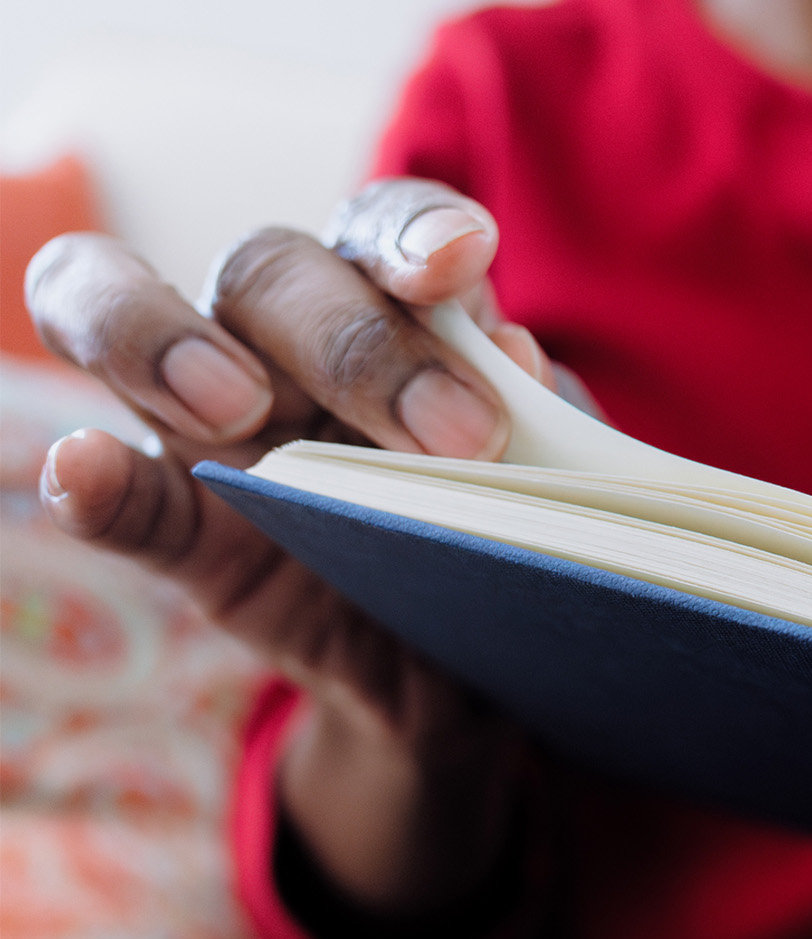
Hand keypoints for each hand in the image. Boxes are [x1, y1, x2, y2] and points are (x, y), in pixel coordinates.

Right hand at [25, 178, 553, 913]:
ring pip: (134, 321)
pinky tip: (81, 471)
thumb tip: (515, 354)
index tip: (460, 262)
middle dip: (356, 343)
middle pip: (271, 272)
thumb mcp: (551, 476)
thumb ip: (539, 418)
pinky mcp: (182, 524)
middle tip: (454, 435)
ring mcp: (213, 422)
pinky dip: (90, 480)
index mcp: (395, 300)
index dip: (414, 228)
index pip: (385, 226)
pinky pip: (118, 490)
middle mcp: (288, 333)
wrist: (481, 661)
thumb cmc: (517, 524)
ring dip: (169, 345)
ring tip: (238, 412)